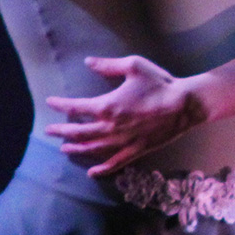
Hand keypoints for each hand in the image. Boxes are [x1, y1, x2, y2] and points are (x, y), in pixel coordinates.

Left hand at [43, 56, 207, 177]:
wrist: (185, 104)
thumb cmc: (160, 83)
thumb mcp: (134, 66)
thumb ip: (108, 65)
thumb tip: (88, 62)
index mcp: (108, 105)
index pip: (76, 108)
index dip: (61, 105)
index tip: (50, 102)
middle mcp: (111, 127)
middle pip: (79, 132)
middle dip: (62, 131)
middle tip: (49, 131)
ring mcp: (123, 141)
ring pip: (93, 148)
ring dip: (76, 149)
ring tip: (65, 149)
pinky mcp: (137, 150)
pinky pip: (115, 163)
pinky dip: (102, 169)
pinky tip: (92, 173)